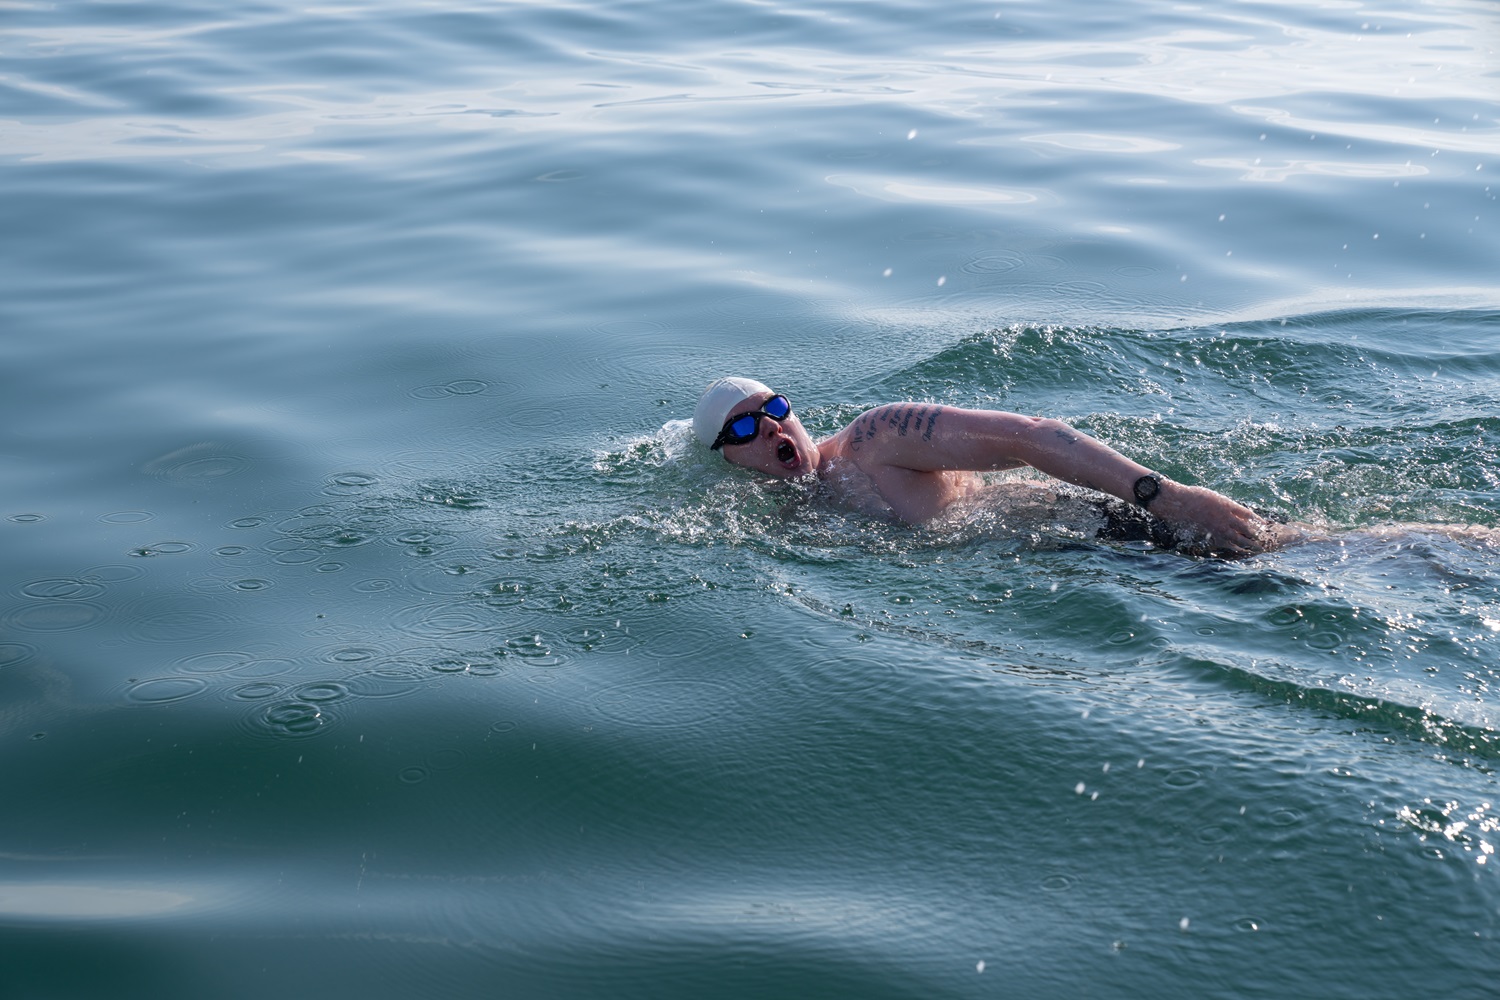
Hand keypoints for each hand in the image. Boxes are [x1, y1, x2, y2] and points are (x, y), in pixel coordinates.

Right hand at [1150, 481, 1273, 557]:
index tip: (1265, 525)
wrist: (1179, 503)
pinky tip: (1241, 551)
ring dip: (1250, 544)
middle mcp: (1227, 518)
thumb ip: (1227, 506)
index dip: (1258, 521)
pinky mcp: (1211, 536)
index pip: (1249, 515)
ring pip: (1240, 539)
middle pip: (1248, 529)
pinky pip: (1227, 544)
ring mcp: (1219, 528)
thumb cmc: (1195, 496)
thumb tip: (1236, 513)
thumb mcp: (1215, 497)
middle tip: (1265, 539)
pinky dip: (1236, 548)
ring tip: (1258, 548)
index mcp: (1229, 505)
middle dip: (1258, 535)